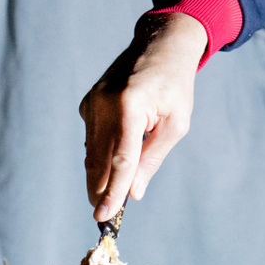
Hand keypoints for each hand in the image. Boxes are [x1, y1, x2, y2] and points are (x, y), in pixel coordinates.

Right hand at [81, 11, 207, 220]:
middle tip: (104, 217)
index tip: (104, 217)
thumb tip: (133, 193)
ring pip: (91, 153)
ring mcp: (92, 102)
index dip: (112, 192)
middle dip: (101, 190)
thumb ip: (152, 159)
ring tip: (105, 199)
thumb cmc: (175, 86)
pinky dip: (99, 154)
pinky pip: (91, 138)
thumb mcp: (176, 124)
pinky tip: (110, 162)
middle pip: (99, 160)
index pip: (120, 160)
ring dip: (98, 176)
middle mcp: (104, 103)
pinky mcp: (87, 103)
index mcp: (130, 106)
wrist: (160, 46)